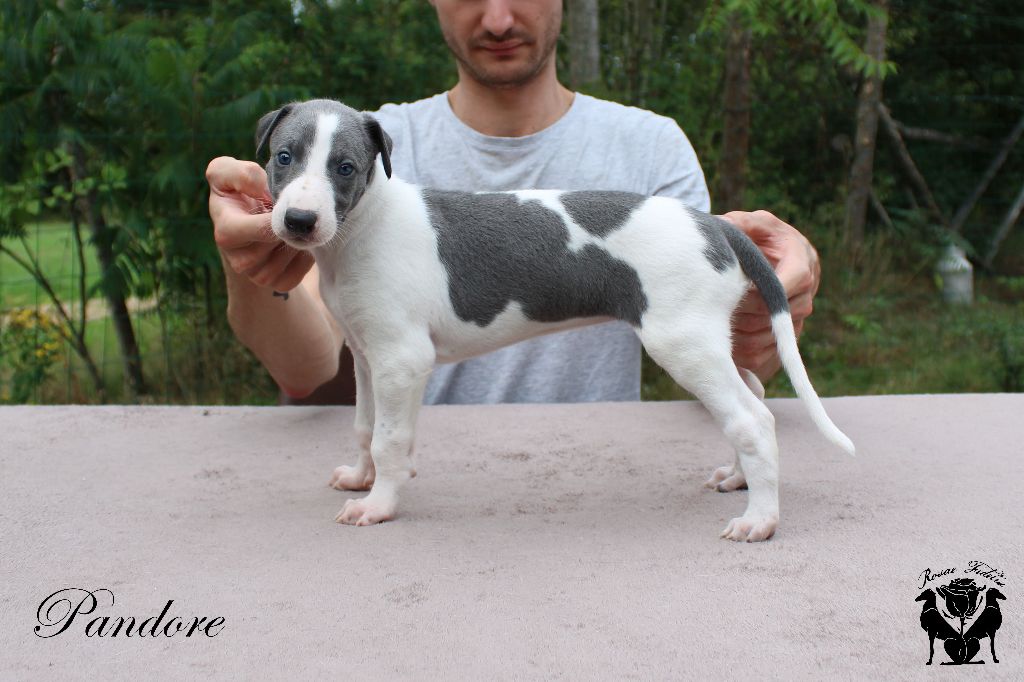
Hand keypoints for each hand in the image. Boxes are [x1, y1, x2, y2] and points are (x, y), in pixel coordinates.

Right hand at [206, 156, 313, 290]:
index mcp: (226, 233)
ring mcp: (258, 276)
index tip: (286, 199)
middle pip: (283, 240)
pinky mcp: (277, 284)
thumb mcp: (226, 173)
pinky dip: (306, 252)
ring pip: (294, 254)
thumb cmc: (236, 193)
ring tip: (293, 223)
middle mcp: (239, 261)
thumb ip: (239, 173)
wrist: (244, 223)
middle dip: (292, 223)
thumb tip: (260, 188)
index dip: (282, 213)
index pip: (264, 228)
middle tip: (294, 209)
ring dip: (300, 235)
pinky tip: (298, 240)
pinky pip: (302, 269)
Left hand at [719, 210, 820, 380]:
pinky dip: (742, 354)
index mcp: (803, 261)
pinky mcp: (784, 339)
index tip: (736, 288)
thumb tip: (722, 224)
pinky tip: (719, 345)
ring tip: (712, 326)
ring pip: (770, 337)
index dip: (766, 287)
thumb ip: (740, 223)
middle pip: (779, 313)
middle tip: (714, 307)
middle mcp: (805, 293)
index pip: (796, 279)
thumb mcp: (752, 224)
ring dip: (740, 335)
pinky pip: (766, 356)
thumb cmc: (759, 239)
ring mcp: (796, 319)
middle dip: (745, 312)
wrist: (770, 261)